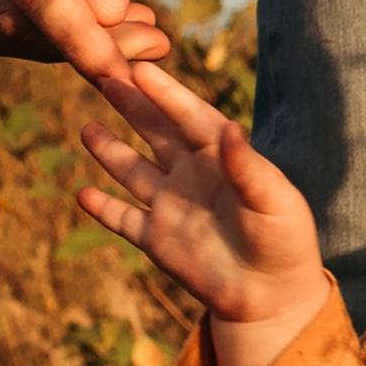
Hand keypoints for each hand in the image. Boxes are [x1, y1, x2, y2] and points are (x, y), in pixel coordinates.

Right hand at [77, 61, 333, 365]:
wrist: (272, 296)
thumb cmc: (284, 241)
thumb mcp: (275, 201)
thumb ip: (249, 168)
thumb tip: (230, 128)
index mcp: (223, 157)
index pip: (190, 117)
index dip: (165, 94)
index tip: (140, 70)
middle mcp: (192, 174)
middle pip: (155, 132)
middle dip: (131, 106)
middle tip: (104, 76)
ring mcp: (171, 205)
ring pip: (132, 170)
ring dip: (110, 150)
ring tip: (87, 128)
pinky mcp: (157, 239)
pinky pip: (123, 219)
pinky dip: (102, 209)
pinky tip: (81, 194)